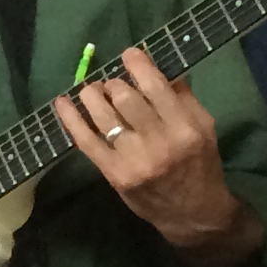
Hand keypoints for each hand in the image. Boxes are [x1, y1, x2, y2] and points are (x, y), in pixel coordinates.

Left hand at [57, 45, 254, 261]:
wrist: (193, 213)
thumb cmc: (200, 164)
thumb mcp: (204, 128)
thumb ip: (183, 97)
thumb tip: (160, 67)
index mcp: (186, 127)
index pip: (155, 86)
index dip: (137, 65)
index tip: (129, 54)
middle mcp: (160, 142)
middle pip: (124, 98)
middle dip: (113, 83)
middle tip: (112, 84)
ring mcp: (134, 159)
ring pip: (102, 115)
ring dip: (91, 95)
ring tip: (91, 90)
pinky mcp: (114, 173)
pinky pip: (85, 140)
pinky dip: (70, 118)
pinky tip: (62, 103)